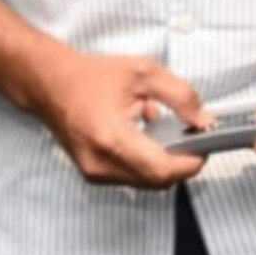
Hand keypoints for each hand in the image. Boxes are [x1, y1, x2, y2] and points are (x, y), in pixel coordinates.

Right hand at [26, 48, 209, 188]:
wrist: (50, 84)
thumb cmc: (92, 76)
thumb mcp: (145, 73)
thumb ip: (180, 96)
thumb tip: (203, 121)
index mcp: (111, 138)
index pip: (161, 169)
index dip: (190, 162)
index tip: (205, 146)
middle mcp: (100, 163)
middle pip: (157, 181)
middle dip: (180, 162)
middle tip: (192, 137)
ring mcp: (94, 173)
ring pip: (146, 181)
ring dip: (163, 161)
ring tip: (163, 130)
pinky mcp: (92, 174)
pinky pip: (131, 176)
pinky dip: (146, 161)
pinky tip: (145, 135)